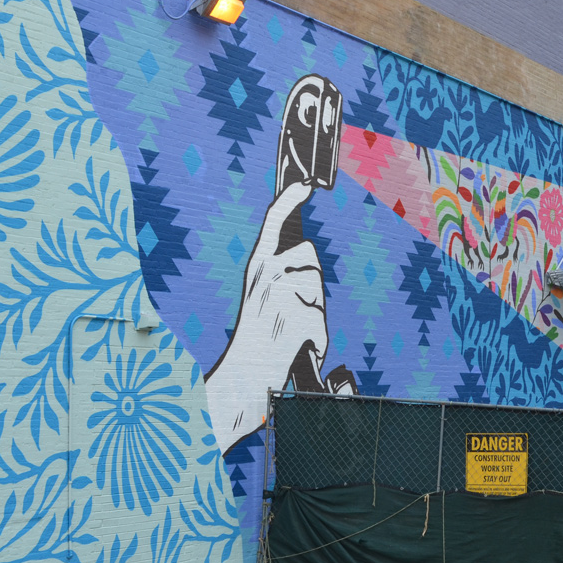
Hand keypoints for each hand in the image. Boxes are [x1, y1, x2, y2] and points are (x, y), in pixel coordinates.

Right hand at [205, 180, 325, 452]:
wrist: (241, 378)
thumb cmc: (255, 339)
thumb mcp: (261, 298)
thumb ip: (280, 274)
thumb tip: (305, 258)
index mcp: (256, 267)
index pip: (273, 223)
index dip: (289, 200)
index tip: (305, 184)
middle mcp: (264, 273)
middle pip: (311, 257)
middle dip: (312, 284)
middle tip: (292, 311)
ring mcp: (279, 292)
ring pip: (318, 288)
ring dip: (314, 312)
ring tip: (291, 329)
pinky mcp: (294, 313)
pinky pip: (320, 320)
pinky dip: (316, 339)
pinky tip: (297, 347)